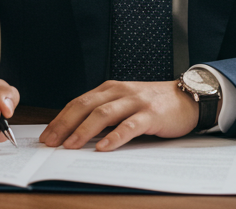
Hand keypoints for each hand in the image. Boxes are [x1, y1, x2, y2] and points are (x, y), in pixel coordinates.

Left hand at [40, 80, 198, 151]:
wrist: (188, 97)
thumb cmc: (154, 104)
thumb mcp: (125, 103)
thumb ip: (105, 113)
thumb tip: (76, 133)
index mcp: (110, 89)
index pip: (78, 102)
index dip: (60, 119)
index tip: (46, 135)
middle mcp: (120, 92)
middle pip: (85, 106)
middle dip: (65, 125)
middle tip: (51, 143)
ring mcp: (136, 102)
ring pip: (104, 114)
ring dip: (84, 131)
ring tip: (70, 146)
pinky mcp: (151, 114)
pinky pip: (130, 126)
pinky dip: (115, 137)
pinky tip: (104, 147)